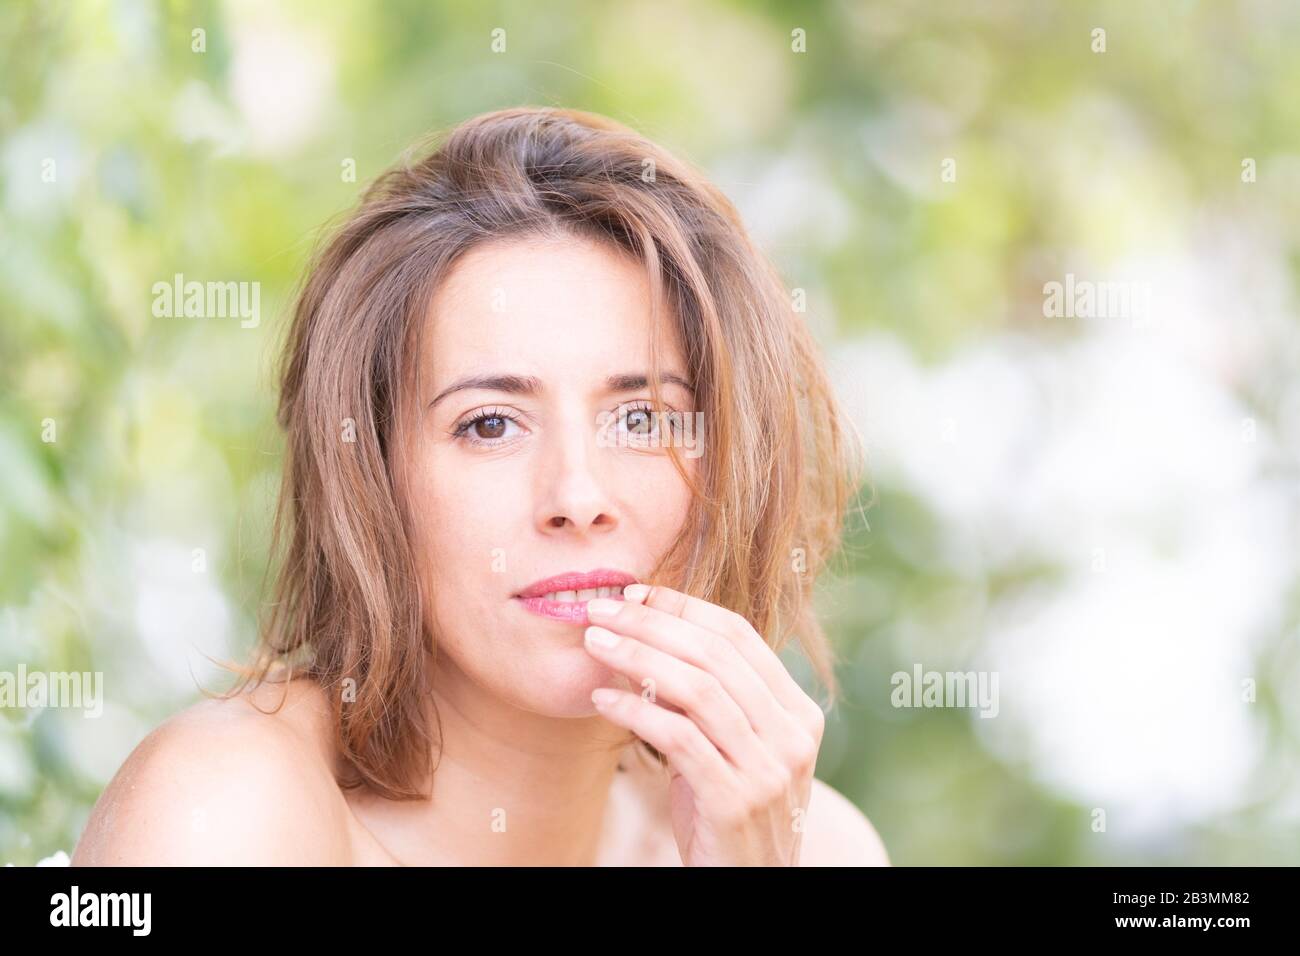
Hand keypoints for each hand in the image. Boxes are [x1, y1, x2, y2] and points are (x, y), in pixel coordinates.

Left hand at [583, 584, 825, 865]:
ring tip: (594, 643)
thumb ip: (707, 700)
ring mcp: (768, 768)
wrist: (750, 888)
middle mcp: (791, 735)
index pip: (739, 636)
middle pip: (715, 654)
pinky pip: (679, 738)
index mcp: (797, 712)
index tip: (635, 593)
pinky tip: (602, 698)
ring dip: (637, 657)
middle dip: (651, 624)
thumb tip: (648, 638)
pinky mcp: (734, 799)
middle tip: (600, 609)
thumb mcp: (730, 749)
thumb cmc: (728, 814)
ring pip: (698, 689)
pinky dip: (635, 711)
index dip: (683, 607)